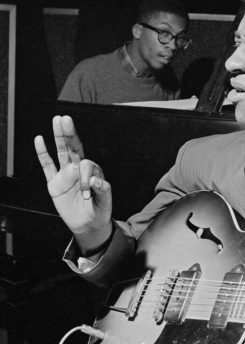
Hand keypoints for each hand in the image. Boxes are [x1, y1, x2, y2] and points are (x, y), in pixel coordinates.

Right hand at [34, 115, 112, 253]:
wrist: (88, 224)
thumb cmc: (99, 211)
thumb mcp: (105, 202)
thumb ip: (103, 191)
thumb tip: (95, 180)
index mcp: (93, 171)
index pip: (86, 165)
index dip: (86, 178)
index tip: (87, 193)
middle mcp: (79, 169)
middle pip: (73, 147)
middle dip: (69, 134)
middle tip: (66, 119)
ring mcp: (65, 174)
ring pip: (61, 152)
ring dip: (58, 137)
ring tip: (56, 120)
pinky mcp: (54, 183)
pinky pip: (47, 166)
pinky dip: (43, 153)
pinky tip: (39, 139)